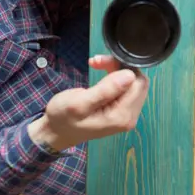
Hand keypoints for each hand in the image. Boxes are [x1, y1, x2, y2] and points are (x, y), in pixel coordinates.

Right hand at [27, 55, 148, 151]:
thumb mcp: (78, 103)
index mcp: (121, 116)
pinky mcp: (122, 111)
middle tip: (98, 62)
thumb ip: (105, 90)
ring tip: (98, 65)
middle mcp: (130, 117)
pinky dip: (116, 77)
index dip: (122, 68)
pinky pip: (127, 89)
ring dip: (118, 70)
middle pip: (138, 83)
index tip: (101, 62)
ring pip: (134, 83)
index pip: (137, 83)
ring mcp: (127, 115)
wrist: (56, 132)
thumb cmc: (63, 118)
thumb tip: (130, 75)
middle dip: (121, 67)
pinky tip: (103, 73)